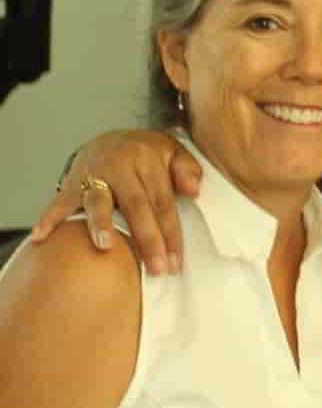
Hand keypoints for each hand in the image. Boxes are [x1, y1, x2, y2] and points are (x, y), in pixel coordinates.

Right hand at [33, 129, 201, 275]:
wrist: (110, 139)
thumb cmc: (146, 154)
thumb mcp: (173, 151)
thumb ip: (187, 170)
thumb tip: (194, 191)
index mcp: (147, 158)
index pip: (163, 201)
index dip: (171, 232)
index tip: (176, 260)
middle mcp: (120, 165)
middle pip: (136, 206)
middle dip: (148, 239)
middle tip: (157, 268)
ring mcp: (94, 174)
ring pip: (99, 201)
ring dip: (100, 225)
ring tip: (105, 247)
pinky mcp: (72, 182)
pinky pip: (59, 202)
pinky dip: (49, 219)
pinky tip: (40, 237)